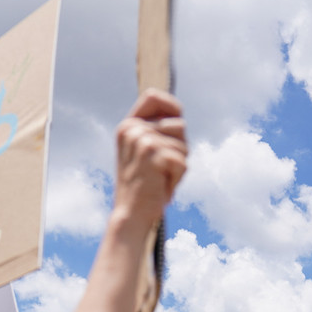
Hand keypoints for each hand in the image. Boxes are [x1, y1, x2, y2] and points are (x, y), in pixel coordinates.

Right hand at [114, 90, 186, 228]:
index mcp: (127, 126)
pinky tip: (161, 186)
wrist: (130, 214)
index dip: (171, 106)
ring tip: (160, 178)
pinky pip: (182, 162)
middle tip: (163, 167)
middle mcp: (132, 129)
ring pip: (183, 145)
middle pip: (179, 125)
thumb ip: (157, 133)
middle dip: (180, 148)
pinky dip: (178, 178)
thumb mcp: (145, 153)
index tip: (177, 121)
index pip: (153, 96)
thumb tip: (178, 116)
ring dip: (179, 165)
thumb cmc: (143, 185)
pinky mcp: (152, 155)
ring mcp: (141, 140)